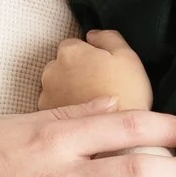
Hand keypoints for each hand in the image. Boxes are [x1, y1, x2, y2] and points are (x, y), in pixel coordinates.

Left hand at [37, 30, 154, 112]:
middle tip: (99, 86)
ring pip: (57, 87)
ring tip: (93, 104)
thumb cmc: (128, 94)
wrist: (121, 141)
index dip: (90, 56)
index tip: (103, 70)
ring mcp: (46, 96)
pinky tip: (84, 119)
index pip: (74, 45)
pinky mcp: (47, 120)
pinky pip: (56, 107)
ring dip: (69, 91)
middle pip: (62, 66)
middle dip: (75, 73)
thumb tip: (92, 35)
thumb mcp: (128, 57)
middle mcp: (51, 71)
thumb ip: (108, 38)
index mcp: (70, 52)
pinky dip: (66, 109)